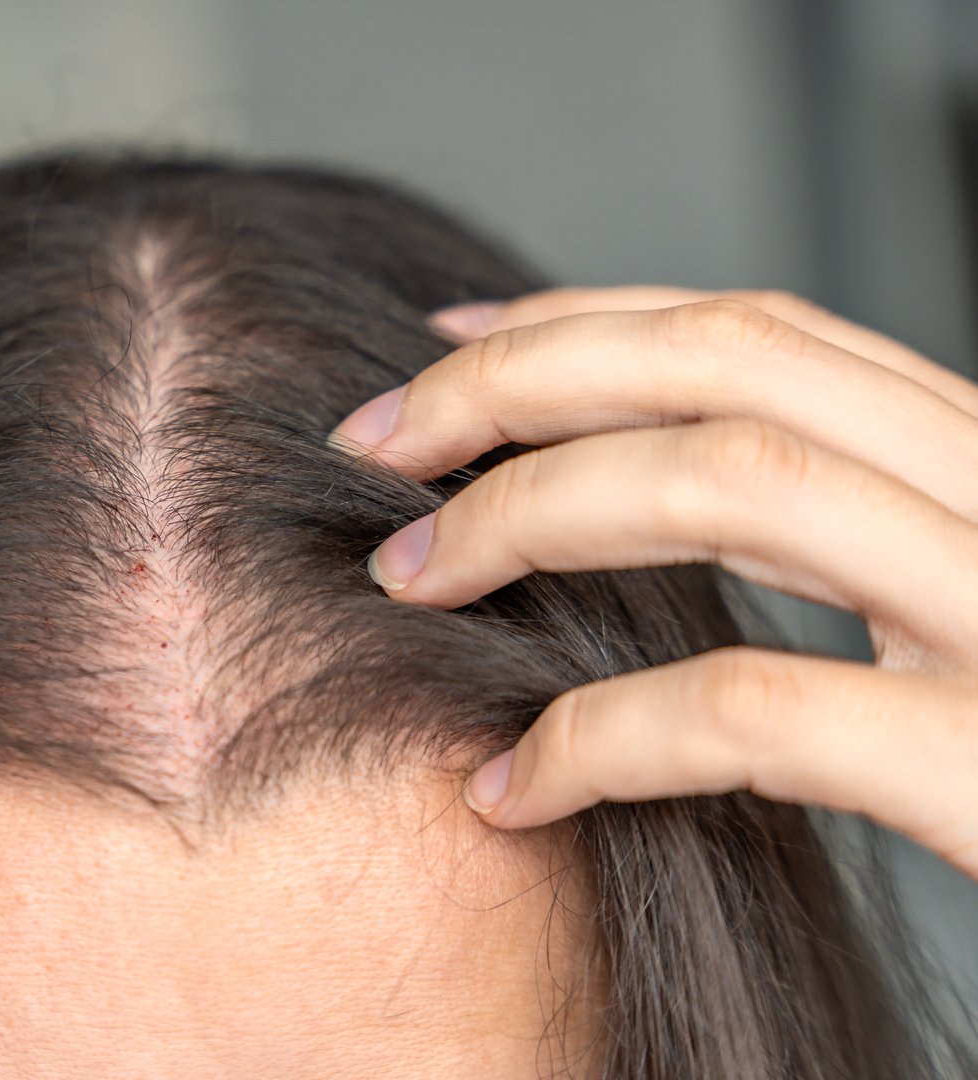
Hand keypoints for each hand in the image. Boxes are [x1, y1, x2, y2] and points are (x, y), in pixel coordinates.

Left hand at [331, 286, 977, 880]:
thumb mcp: (959, 619)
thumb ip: (844, 550)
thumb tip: (641, 494)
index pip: (774, 333)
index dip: (590, 319)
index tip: (452, 343)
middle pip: (739, 363)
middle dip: (524, 380)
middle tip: (378, 438)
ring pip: (737, 481)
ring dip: (530, 513)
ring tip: (408, 576)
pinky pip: (757, 710)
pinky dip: (600, 739)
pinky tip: (507, 784)